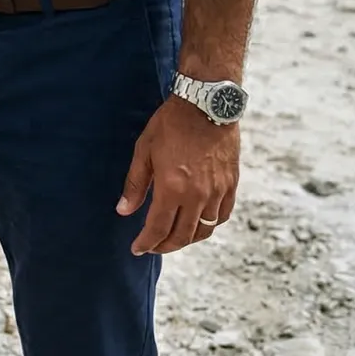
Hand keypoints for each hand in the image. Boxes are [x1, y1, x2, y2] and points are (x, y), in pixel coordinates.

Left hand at [116, 95, 239, 254]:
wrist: (206, 106)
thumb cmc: (170, 125)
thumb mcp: (144, 150)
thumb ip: (135, 184)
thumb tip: (123, 210)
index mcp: (173, 188)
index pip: (158, 228)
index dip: (146, 242)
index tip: (137, 249)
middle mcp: (197, 196)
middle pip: (182, 236)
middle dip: (165, 246)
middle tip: (152, 246)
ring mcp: (217, 192)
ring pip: (204, 230)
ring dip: (187, 240)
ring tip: (172, 238)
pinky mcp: (231, 186)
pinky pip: (221, 216)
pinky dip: (209, 226)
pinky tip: (197, 223)